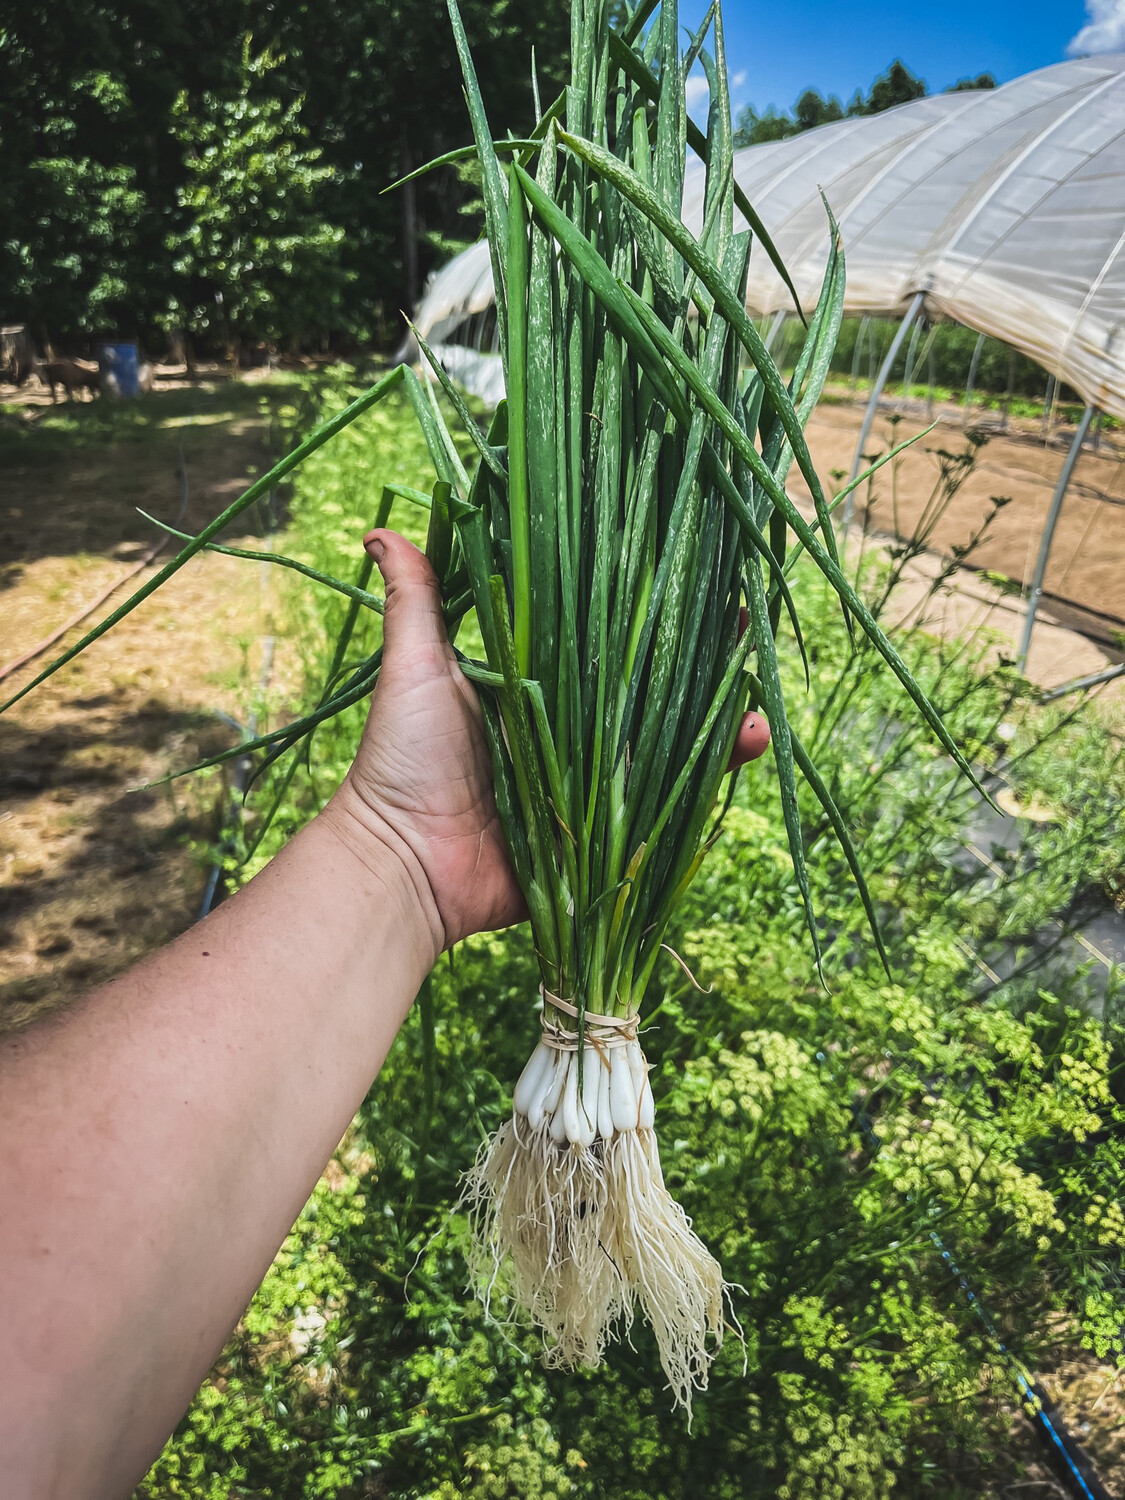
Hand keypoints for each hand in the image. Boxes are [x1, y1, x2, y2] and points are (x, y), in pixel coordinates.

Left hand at [331, 531, 770, 957]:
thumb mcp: (414, 669)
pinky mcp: (608, 832)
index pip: (606, 635)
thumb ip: (416, 604)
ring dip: (723, 717)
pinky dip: (713, 774)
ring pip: (673, 740)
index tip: (692, 569)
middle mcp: (573, 728)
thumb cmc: (401, 759)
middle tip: (745, 623)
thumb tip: (383, 533)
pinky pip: (670, 801)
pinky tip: (748, 743)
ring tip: (757, 697)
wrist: (403, 862)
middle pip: (651, 685)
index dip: (649, 607)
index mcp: (537, 683)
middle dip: (703, 658)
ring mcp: (595, 781)